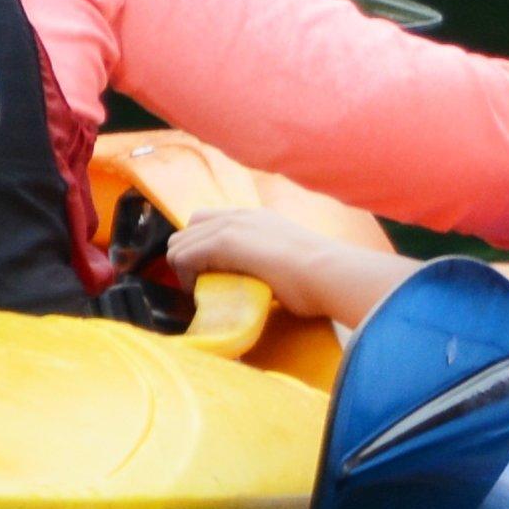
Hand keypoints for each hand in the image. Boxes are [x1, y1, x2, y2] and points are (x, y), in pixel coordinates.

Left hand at [160, 208, 395, 324]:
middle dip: (189, 258)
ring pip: (179, 242)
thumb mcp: (287, 261)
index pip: (209, 223)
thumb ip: (266, 262)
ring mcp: (231, 225)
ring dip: (184, 269)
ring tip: (202, 292)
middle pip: (189, 229)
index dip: (203, 251)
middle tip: (204, 286)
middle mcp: (240, 215)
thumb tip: (259, 281)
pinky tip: (201, 293)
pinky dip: (185, 276)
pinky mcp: (224, 241)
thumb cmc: (319, 277)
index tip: (215, 278)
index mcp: (256, 218)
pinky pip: (183, 256)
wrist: (329, 272)